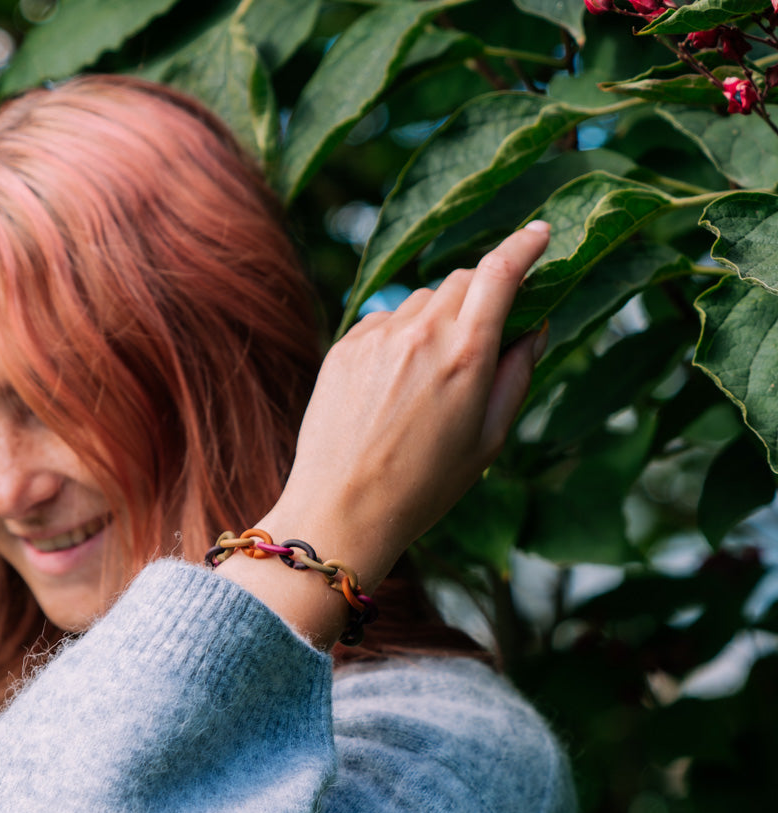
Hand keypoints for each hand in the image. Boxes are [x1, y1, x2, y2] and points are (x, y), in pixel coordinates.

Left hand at [219, 222, 549, 647]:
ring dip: (437, 320)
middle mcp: (421, 332)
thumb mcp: (488, 439)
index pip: (500, 272)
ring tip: (427, 383)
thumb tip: (535, 327)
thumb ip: (516, 374)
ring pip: (421, 301)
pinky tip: (392, 387)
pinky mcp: (344, 347)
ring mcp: (377, 336)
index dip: (524, 245)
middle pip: (462, 281)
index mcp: (467, 353)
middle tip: (481, 340)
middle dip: (480, 297)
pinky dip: (399, 337)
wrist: (342, 509)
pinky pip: (384, 321)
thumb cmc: (424, 486)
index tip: (539, 233)